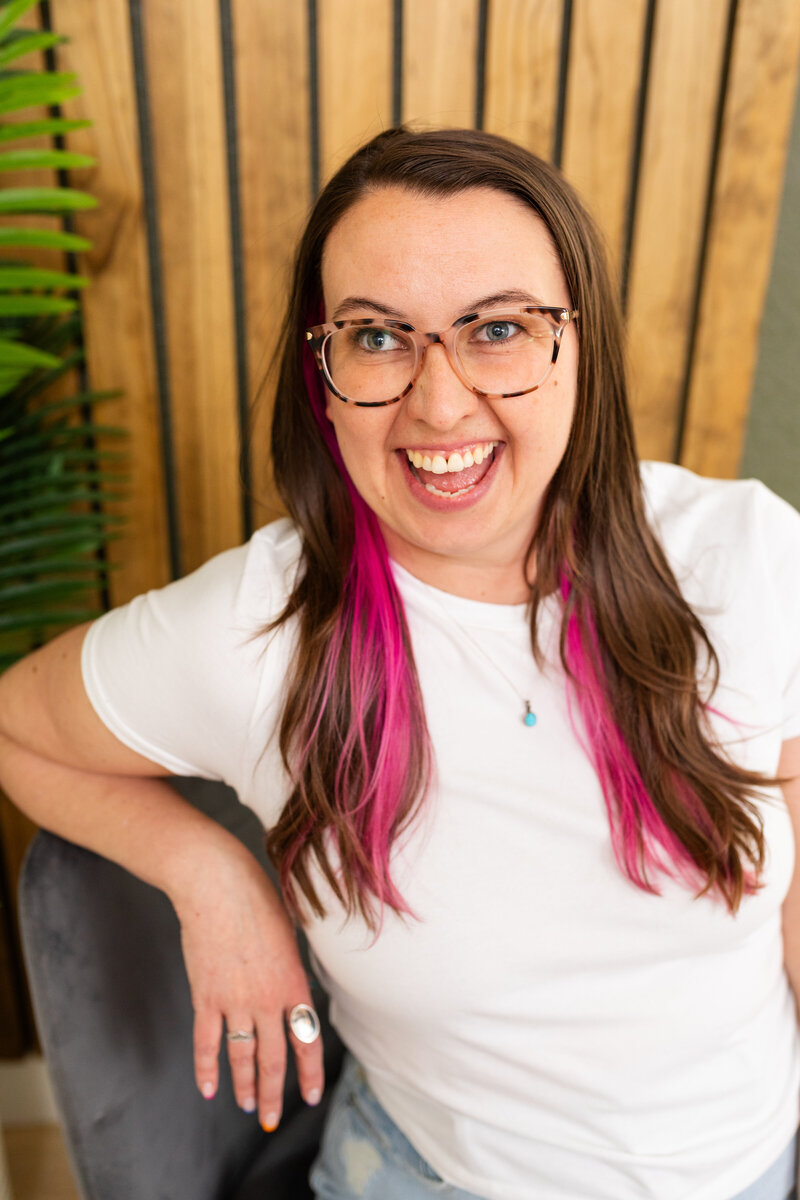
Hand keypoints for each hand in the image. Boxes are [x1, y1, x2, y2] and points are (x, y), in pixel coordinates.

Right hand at [171, 843, 323, 1129]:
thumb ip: (292, 968)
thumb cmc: (257, 900)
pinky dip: (206, 1069)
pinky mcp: (205, 996)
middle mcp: (267, 999)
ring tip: (246, 1106)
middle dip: (273, 1093)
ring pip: (242, 1056)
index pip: (306, 1039)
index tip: (310, 1095)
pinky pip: (206, 1042)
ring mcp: (235, 1001)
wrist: (218, 884)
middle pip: (274, 1059)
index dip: (309, 1071)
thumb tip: (298, 990)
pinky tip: (209, 1088)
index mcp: (293, 982)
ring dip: (244, 1086)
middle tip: (269, 1118)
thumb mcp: (289, 934)